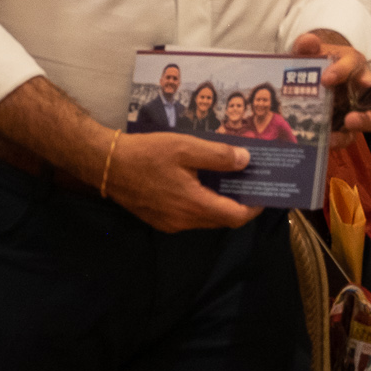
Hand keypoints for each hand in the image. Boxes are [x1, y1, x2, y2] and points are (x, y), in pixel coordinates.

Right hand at [104, 133, 262, 232]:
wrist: (106, 164)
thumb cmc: (146, 153)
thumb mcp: (184, 147)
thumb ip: (217, 156)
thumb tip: (245, 160)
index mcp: (193, 204)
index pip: (235, 217)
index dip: (253, 208)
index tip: (264, 193)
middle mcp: (184, 221)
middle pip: (221, 220)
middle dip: (238, 204)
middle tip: (247, 183)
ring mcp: (170, 224)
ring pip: (204, 219)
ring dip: (218, 204)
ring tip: (225, 181)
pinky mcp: (158, 220)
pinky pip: (188, 217)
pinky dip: (200, 204)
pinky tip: (198, 184)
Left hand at [296, 31, 370, 147]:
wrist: (312, 79)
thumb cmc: (317, 63)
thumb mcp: (310, 53)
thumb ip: (306, 45)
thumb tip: (308, 41)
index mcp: (353, 64)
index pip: (354, 63)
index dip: (342, 70)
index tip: (326, 79)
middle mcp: (364, 86)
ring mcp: (359, 108)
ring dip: (365, 121)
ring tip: (350, 124)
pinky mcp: (348, 127)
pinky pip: (350, 135)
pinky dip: (341, 139)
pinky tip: (329, 141)